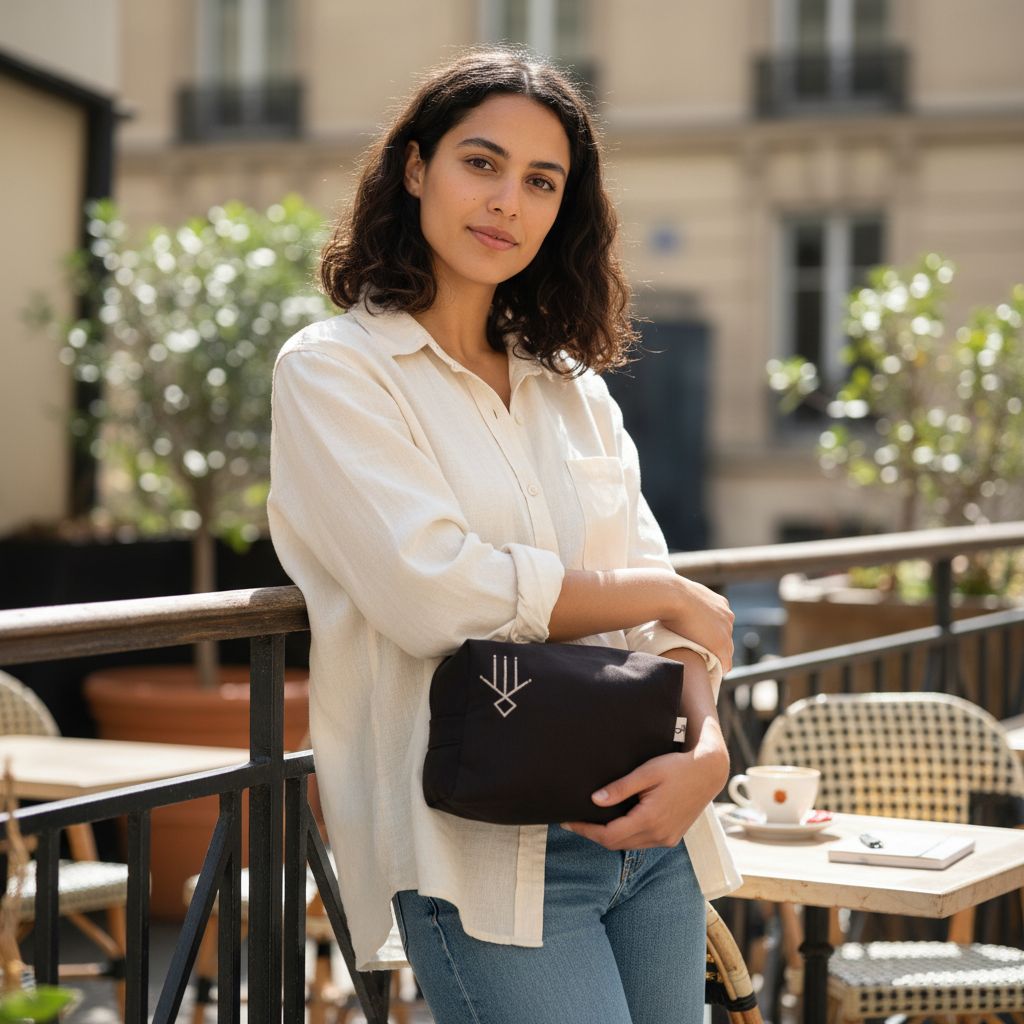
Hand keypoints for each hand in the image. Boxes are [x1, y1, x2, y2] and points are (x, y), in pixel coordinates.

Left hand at [561, 740, 729, 849]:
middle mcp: (659, 835)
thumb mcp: (647, 772)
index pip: (608, 835)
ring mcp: (667, 839)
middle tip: (573, 821)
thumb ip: (620, 788)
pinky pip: (642, 842)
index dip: (585, 830)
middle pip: (616, 844)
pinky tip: (616, 822)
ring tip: (590, 821)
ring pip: (629, 845)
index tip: (567, 821)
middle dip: (592, 834)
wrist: (709, 772)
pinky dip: (625, 836)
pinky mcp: (672, 837)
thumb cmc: (677, 766)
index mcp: (650, 820)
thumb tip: (594, 800)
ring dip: (608, 836)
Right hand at [661, 576, 734, 673]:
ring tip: (708, 668)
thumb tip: (671, 599)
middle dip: (717, 646)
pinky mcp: (721, 645)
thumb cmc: (668, 594)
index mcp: (719, 602)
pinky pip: (726, 663)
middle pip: (726, 637)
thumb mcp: (681, 594)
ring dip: (719, 658)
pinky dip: (721, 669)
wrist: (672, 597)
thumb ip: (685, 601)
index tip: (702, 641)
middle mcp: (727, 615)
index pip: (721, 623)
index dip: (711, 634)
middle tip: (705, 656)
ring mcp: (726, 630)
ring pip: (727, 650)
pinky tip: (714, 675)